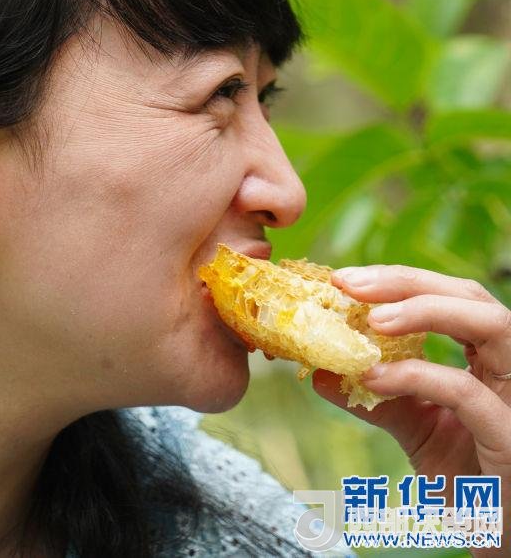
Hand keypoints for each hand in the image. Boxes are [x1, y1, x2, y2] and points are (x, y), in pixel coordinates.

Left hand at [312, 263, 510, 556]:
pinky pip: (467, 391)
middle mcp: (509, 367)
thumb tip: (320, 370)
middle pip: (470, 295)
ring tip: (370, 319)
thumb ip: (378, 398)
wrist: (500, 534)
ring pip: (491, 323)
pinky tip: (374, 378)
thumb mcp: (417, 429)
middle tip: (348, 284)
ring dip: (424, 310)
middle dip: (406, 282)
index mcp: (488, 357)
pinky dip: (418, 375)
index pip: (451, 295)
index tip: (345, 279)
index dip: (399, 280)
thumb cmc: (469, 480)